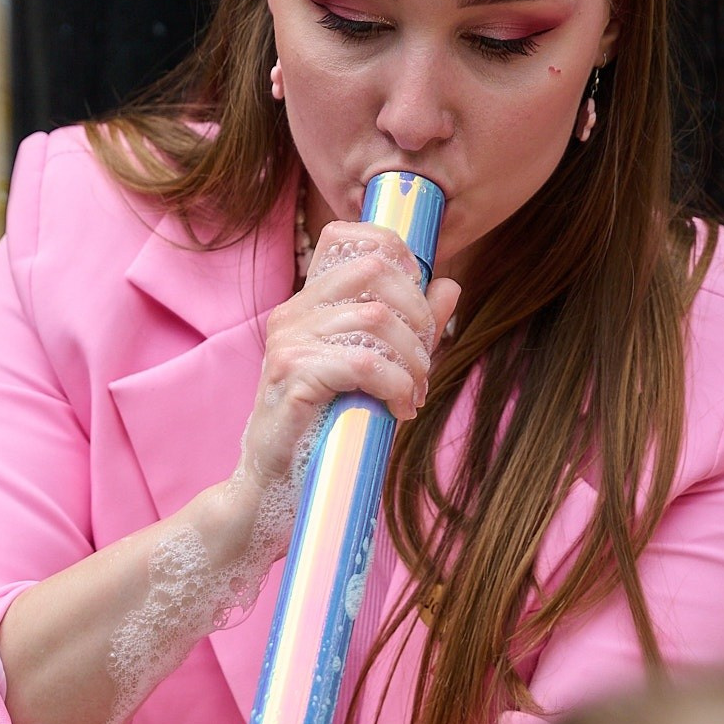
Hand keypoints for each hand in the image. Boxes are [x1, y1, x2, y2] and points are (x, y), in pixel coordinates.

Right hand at [238, 224, 461, 490]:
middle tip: (423, 362)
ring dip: (412, 359)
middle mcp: (293, 314)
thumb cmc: (325, 429)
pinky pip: (363, 363)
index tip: (417, 308)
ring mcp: (288, 342)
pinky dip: (395, 385)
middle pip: (374, 269)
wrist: (274, 485)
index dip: (397, 257)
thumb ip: (410, 327)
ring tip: (413, 392)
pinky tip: (399, 409)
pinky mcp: (292, 376)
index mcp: (307, 304)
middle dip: (418, 314)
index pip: (346, 238)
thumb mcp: (376, 371)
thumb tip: (450, 286)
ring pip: (376, 318)